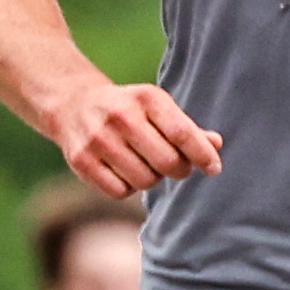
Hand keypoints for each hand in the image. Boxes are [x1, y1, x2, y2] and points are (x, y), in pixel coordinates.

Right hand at [52, 78, 223, 194]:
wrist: (73, 104)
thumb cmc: (129, 110)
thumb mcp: (158, 108)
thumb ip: (187, 128)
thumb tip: (216, 145)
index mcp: (146, 98)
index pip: (182, 133)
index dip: (203, 155)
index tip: (214, 168)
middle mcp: (120, 116)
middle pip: (167, 162)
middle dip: (179, 170)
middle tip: (176, 166)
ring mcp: (98, 139)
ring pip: (144, 181)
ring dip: (152, 179)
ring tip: (144, 163)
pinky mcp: (81, 160)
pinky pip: (120, 191)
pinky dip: (127, 187)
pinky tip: (123, 170)